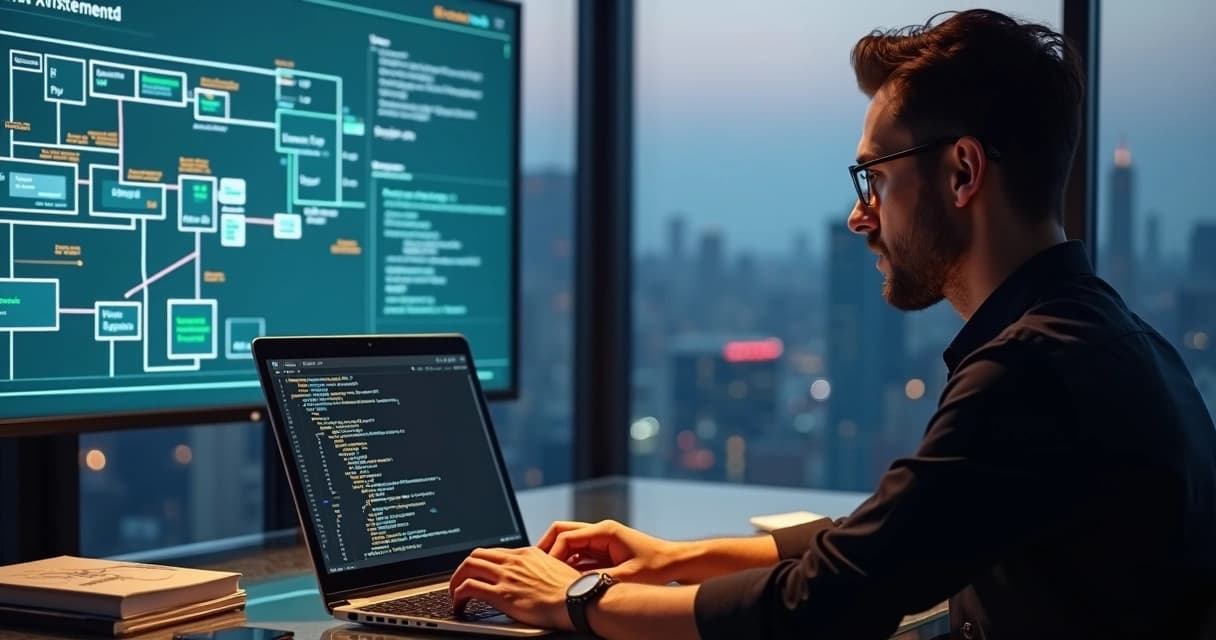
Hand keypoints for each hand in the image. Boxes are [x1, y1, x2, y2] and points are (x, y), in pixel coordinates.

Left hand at [448, 546, 580, 629]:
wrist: (578, 600)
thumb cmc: (573, 591)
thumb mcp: (557, 571)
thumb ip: (542, 570)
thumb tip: (537, 578)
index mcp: (527, 553)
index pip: (495, 552)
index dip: (481, 563)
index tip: (478, 574)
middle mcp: (514, 561)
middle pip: (476, 555)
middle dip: (463, 568)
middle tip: (460, 582)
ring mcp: (506, 576)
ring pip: (467, 567)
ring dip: (456, 581)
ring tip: (455, 595)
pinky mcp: (501, 594)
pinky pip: (468, 588)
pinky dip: (458, 596)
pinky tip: (459, 606)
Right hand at [538, 520, 681, 584]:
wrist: (676, 563)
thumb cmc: (657, 567)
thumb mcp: (627, 577)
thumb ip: (599, 581)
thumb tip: (575, 588)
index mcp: (604, 531)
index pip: (566, 536)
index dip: (551, 554)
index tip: (544, 571)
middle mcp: (600, 531)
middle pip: (562, 532)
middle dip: (547, 549)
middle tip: (536, 569)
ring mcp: (601, 540)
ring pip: (569, 543)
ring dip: (557, 558)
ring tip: (546, 577)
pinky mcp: (604, 550)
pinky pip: (579, 554)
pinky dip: (568, 564)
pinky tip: (564, 580)